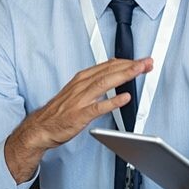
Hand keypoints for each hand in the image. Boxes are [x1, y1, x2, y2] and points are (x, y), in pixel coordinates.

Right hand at [5, 58, 153, 181]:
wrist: (41, 127)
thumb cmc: (60, 111)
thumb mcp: (77, 90)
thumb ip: (95, 81)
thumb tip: (114, 71)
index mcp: (82, 79)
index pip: (108, 65)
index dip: (127, 61)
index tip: (141, 60)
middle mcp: (82, 85)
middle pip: (109, 71)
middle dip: (130, 65)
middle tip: (147, 62)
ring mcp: (80, 100)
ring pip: (105, 83)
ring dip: (124, 76)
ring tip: (139, 71)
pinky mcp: (79, 115)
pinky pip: (98, 107)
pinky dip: (112, 102)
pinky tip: (124, 98)